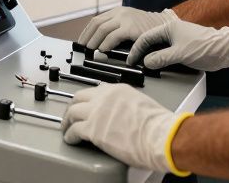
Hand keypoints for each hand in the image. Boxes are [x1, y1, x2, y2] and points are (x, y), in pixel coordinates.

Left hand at [62, 84, 189, 175]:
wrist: (161, 137)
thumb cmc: (159, 126)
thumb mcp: (143, 104)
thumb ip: (128, 104)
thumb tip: (124, 113)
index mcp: (118, 90)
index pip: (95, 90)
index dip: (88, 100)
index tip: (86, 106)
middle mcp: (105, 97)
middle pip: (79, 97)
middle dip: (72, 106)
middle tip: (70, 115)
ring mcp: (97, 112)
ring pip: (72, 112)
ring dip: (67, 121)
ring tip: (67, 128)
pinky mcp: (92, 129)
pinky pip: (74, 130)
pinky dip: (69, 135)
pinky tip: (71, 139)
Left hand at [77, 6, 166, 50]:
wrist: (167, 28)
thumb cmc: (149, 30)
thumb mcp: (131, 25)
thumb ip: (117, 29)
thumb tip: (99, 42)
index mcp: (119, 11)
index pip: (96, 20)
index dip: (86, 32)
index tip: (82, 42)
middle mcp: (121, 12)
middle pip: (97, 24)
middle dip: (87, 37)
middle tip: (83, 48)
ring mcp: (126, 19)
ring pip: (102, 29)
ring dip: (94, 41)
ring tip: (91, 50)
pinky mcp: (132, 28)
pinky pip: (114, 36)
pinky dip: (105, 43)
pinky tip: (102, 49)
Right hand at [126, 9, 228, 71]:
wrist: (225, 50)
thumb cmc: (205, 47)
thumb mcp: (180, 54)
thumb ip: (161, 58)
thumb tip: (146, 62)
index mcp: (168, 27)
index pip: (145, 37)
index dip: (136, 49)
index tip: (131, 59)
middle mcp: (171, 31)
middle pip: (150, 41)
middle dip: (141, 52)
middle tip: (134, 63)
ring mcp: (177, 39)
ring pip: (158, 48)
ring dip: (151, 56)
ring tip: (143, 65)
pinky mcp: (182, 48)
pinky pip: (166, 52)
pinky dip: (159, 59)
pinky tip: (158, 65)